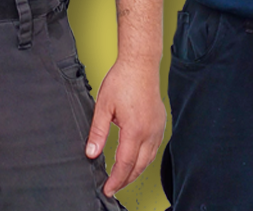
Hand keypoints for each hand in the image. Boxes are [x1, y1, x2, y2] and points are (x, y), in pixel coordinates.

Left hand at [85, 57, 165, 197]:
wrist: (140, 63)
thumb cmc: (122, 80)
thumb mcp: (103, 106)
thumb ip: (98, 132)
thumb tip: (91, 153)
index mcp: (135, 130)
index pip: (125, 165)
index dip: (116, 180)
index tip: (108, 189)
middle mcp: (150, 131)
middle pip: (139, 166)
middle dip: (126, 180)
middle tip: (114, 187)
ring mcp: (158, 127)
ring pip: (149, 159)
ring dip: (136, 170)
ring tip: (123, 176)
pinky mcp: (161, 122)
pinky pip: (155, 147)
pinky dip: (145, 158)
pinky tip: (137, 158)